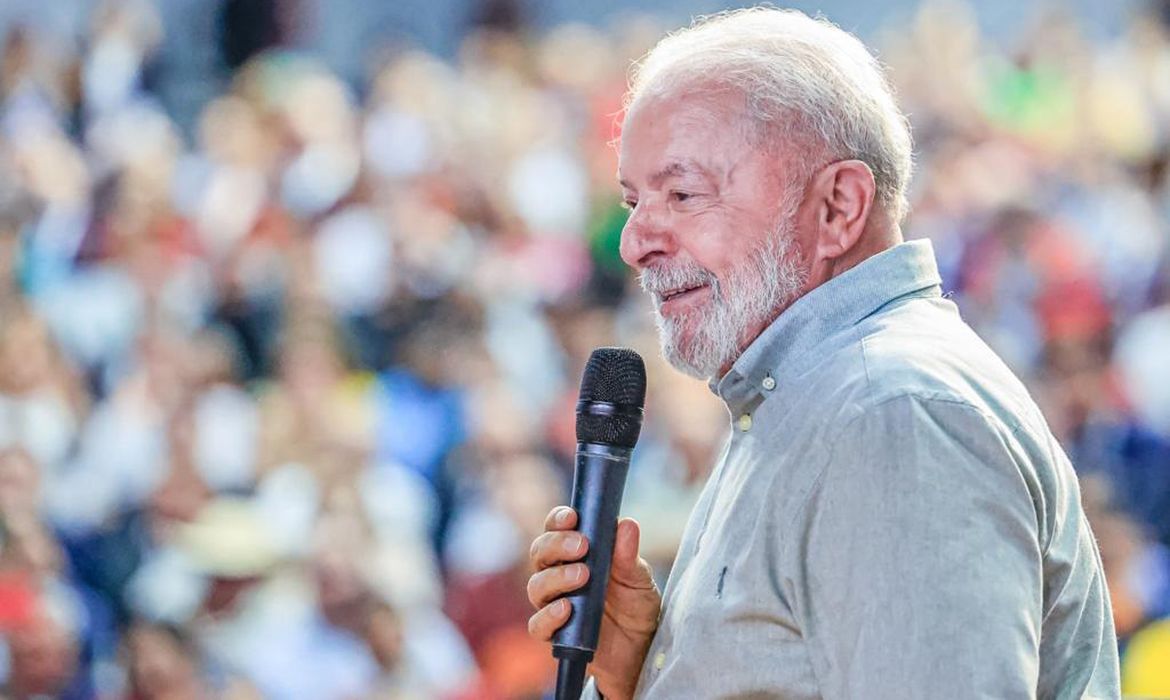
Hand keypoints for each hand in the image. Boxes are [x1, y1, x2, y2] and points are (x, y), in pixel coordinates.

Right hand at [527, 506, 660, 699]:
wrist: (639, 649)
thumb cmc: (635, 606)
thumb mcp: (639, 580)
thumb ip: (629, 556)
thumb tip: (627, 525)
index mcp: (575, 554)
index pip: (555, 529)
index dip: (558, 520)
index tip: (572, 517)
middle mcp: (558, 575)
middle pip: (540, 553)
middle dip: (556, 545)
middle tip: (581, 546)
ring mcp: (553, 604)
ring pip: (536, 586)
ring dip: (555, 578)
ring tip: (582, 576)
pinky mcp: (554, 634)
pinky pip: (538, 625)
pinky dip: (548, 616)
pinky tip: (567, 609)